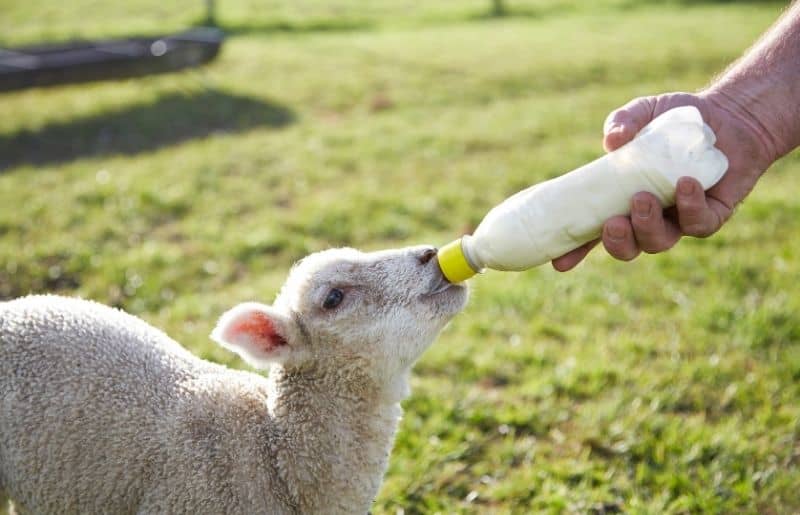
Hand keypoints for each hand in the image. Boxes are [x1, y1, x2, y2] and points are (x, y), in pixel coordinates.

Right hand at [552, 91, 774, 271]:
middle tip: (613, 223)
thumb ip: (623, 120)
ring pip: (659, 242)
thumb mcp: (643, 113)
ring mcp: (678, 220)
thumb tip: (613, 140)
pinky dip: (689, 207)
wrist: (728, 117)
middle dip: (617, 243)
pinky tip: (685, 183)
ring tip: (644, 198)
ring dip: (647, 226)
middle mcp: (647, 218)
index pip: (592, 233)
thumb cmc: (675, 121)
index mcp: (620, 201)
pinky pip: (698, 224)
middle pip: (627, 248)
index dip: (576, 251)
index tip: (560, 263)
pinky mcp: (710, 215)